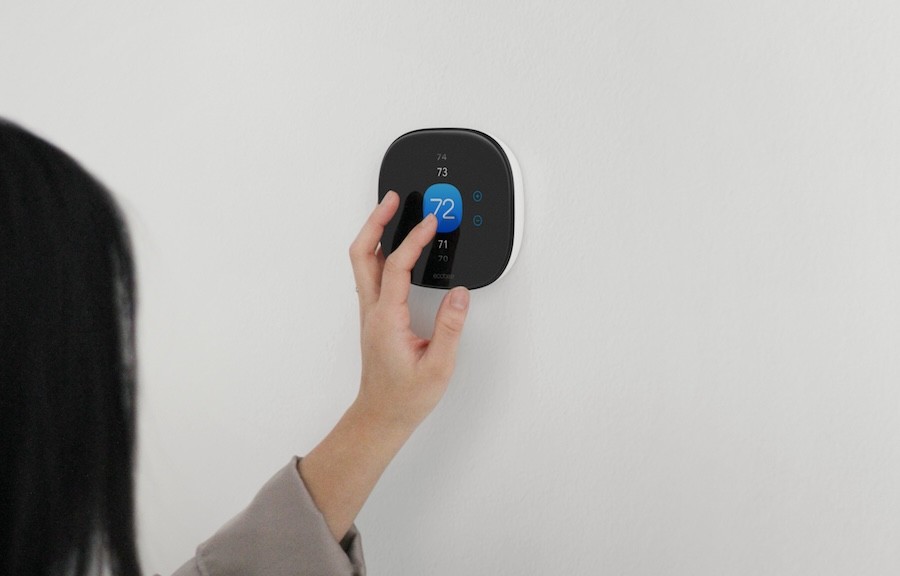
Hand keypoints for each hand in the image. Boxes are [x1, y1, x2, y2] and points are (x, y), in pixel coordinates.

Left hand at [349, 190, 469, 430]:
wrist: (381, 415)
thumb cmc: (405, 396)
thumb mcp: (438, 366)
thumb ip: (450, 328)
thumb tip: (459, 295)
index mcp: (387, 319)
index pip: (397, 267)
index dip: (414, 239)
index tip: (431, 222)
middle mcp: (373, 311)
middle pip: (363, 253)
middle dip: (376, 221)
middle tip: (392, 199)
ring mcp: (370, 312)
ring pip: (363, 261)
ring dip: (374, 232)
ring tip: (391, 213)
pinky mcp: (375, 316)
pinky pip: (371, 273)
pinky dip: (380, 250)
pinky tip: (393, 246)